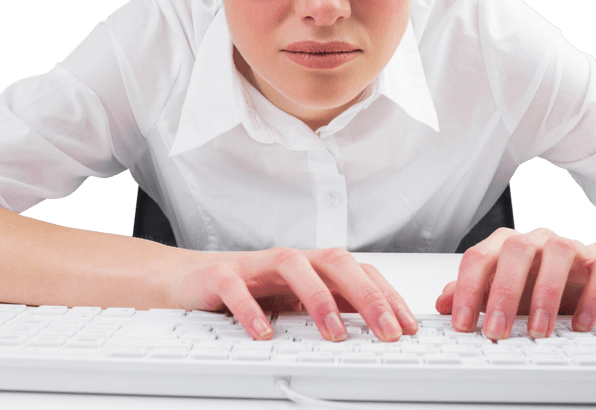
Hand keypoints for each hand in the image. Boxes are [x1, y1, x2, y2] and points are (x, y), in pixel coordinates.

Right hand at [165, 247, 419, 341]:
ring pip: (294, 266)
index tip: (407, 327)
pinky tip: (265, 334)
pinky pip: (237, 288)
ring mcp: (255, 265)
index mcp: (311, 267)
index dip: (386, 296)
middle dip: (367, 296)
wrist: (188, 280)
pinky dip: (252, 310)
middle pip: (336, 262)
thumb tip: (376, 329)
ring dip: (319, 300)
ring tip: (334, 335)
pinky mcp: (220, 275)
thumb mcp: (295, 302)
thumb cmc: (248, 290)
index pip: (359, 271)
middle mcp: (289, 261)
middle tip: (387, 332)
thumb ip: (331, 308)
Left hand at [435, 227, 595, 339]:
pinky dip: (592, 297)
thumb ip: (471, 294)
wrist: (588, 279)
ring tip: (538, 332)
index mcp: (505, 244)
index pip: (478, 257)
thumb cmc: (537, 284)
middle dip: (503, 293)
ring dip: (546, 294)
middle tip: (496, 331)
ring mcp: (571, 246)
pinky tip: (580, 325)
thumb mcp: (500, 292)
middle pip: (516, 250)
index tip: (462, 324)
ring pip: (559, 252)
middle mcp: (536, 239)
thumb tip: (442, 304)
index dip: (466, 290)